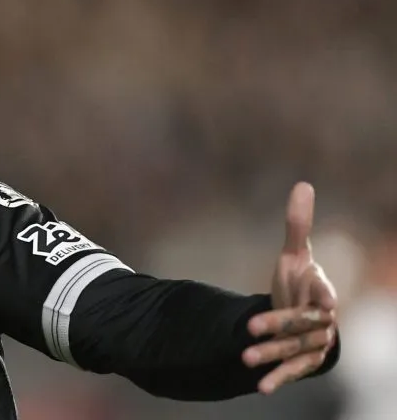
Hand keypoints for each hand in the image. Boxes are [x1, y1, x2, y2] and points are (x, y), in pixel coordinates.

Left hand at [243, 182, 337, 394]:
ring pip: (295, 348)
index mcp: (321, 291)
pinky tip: (261, 386)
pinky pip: (293, 370)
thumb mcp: (296, 255)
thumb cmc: (300, 280)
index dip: (324, 296)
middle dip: (280, 325)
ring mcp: (314, 341)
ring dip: (272, 354)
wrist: (304, 313)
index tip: (325, 301)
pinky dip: (278, 378)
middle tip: (252, 327)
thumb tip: (303, 185)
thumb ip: (297, 225)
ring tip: (245, 357)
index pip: (324, 294)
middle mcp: (322, 319)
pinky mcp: (304, 360)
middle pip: (303, 323)